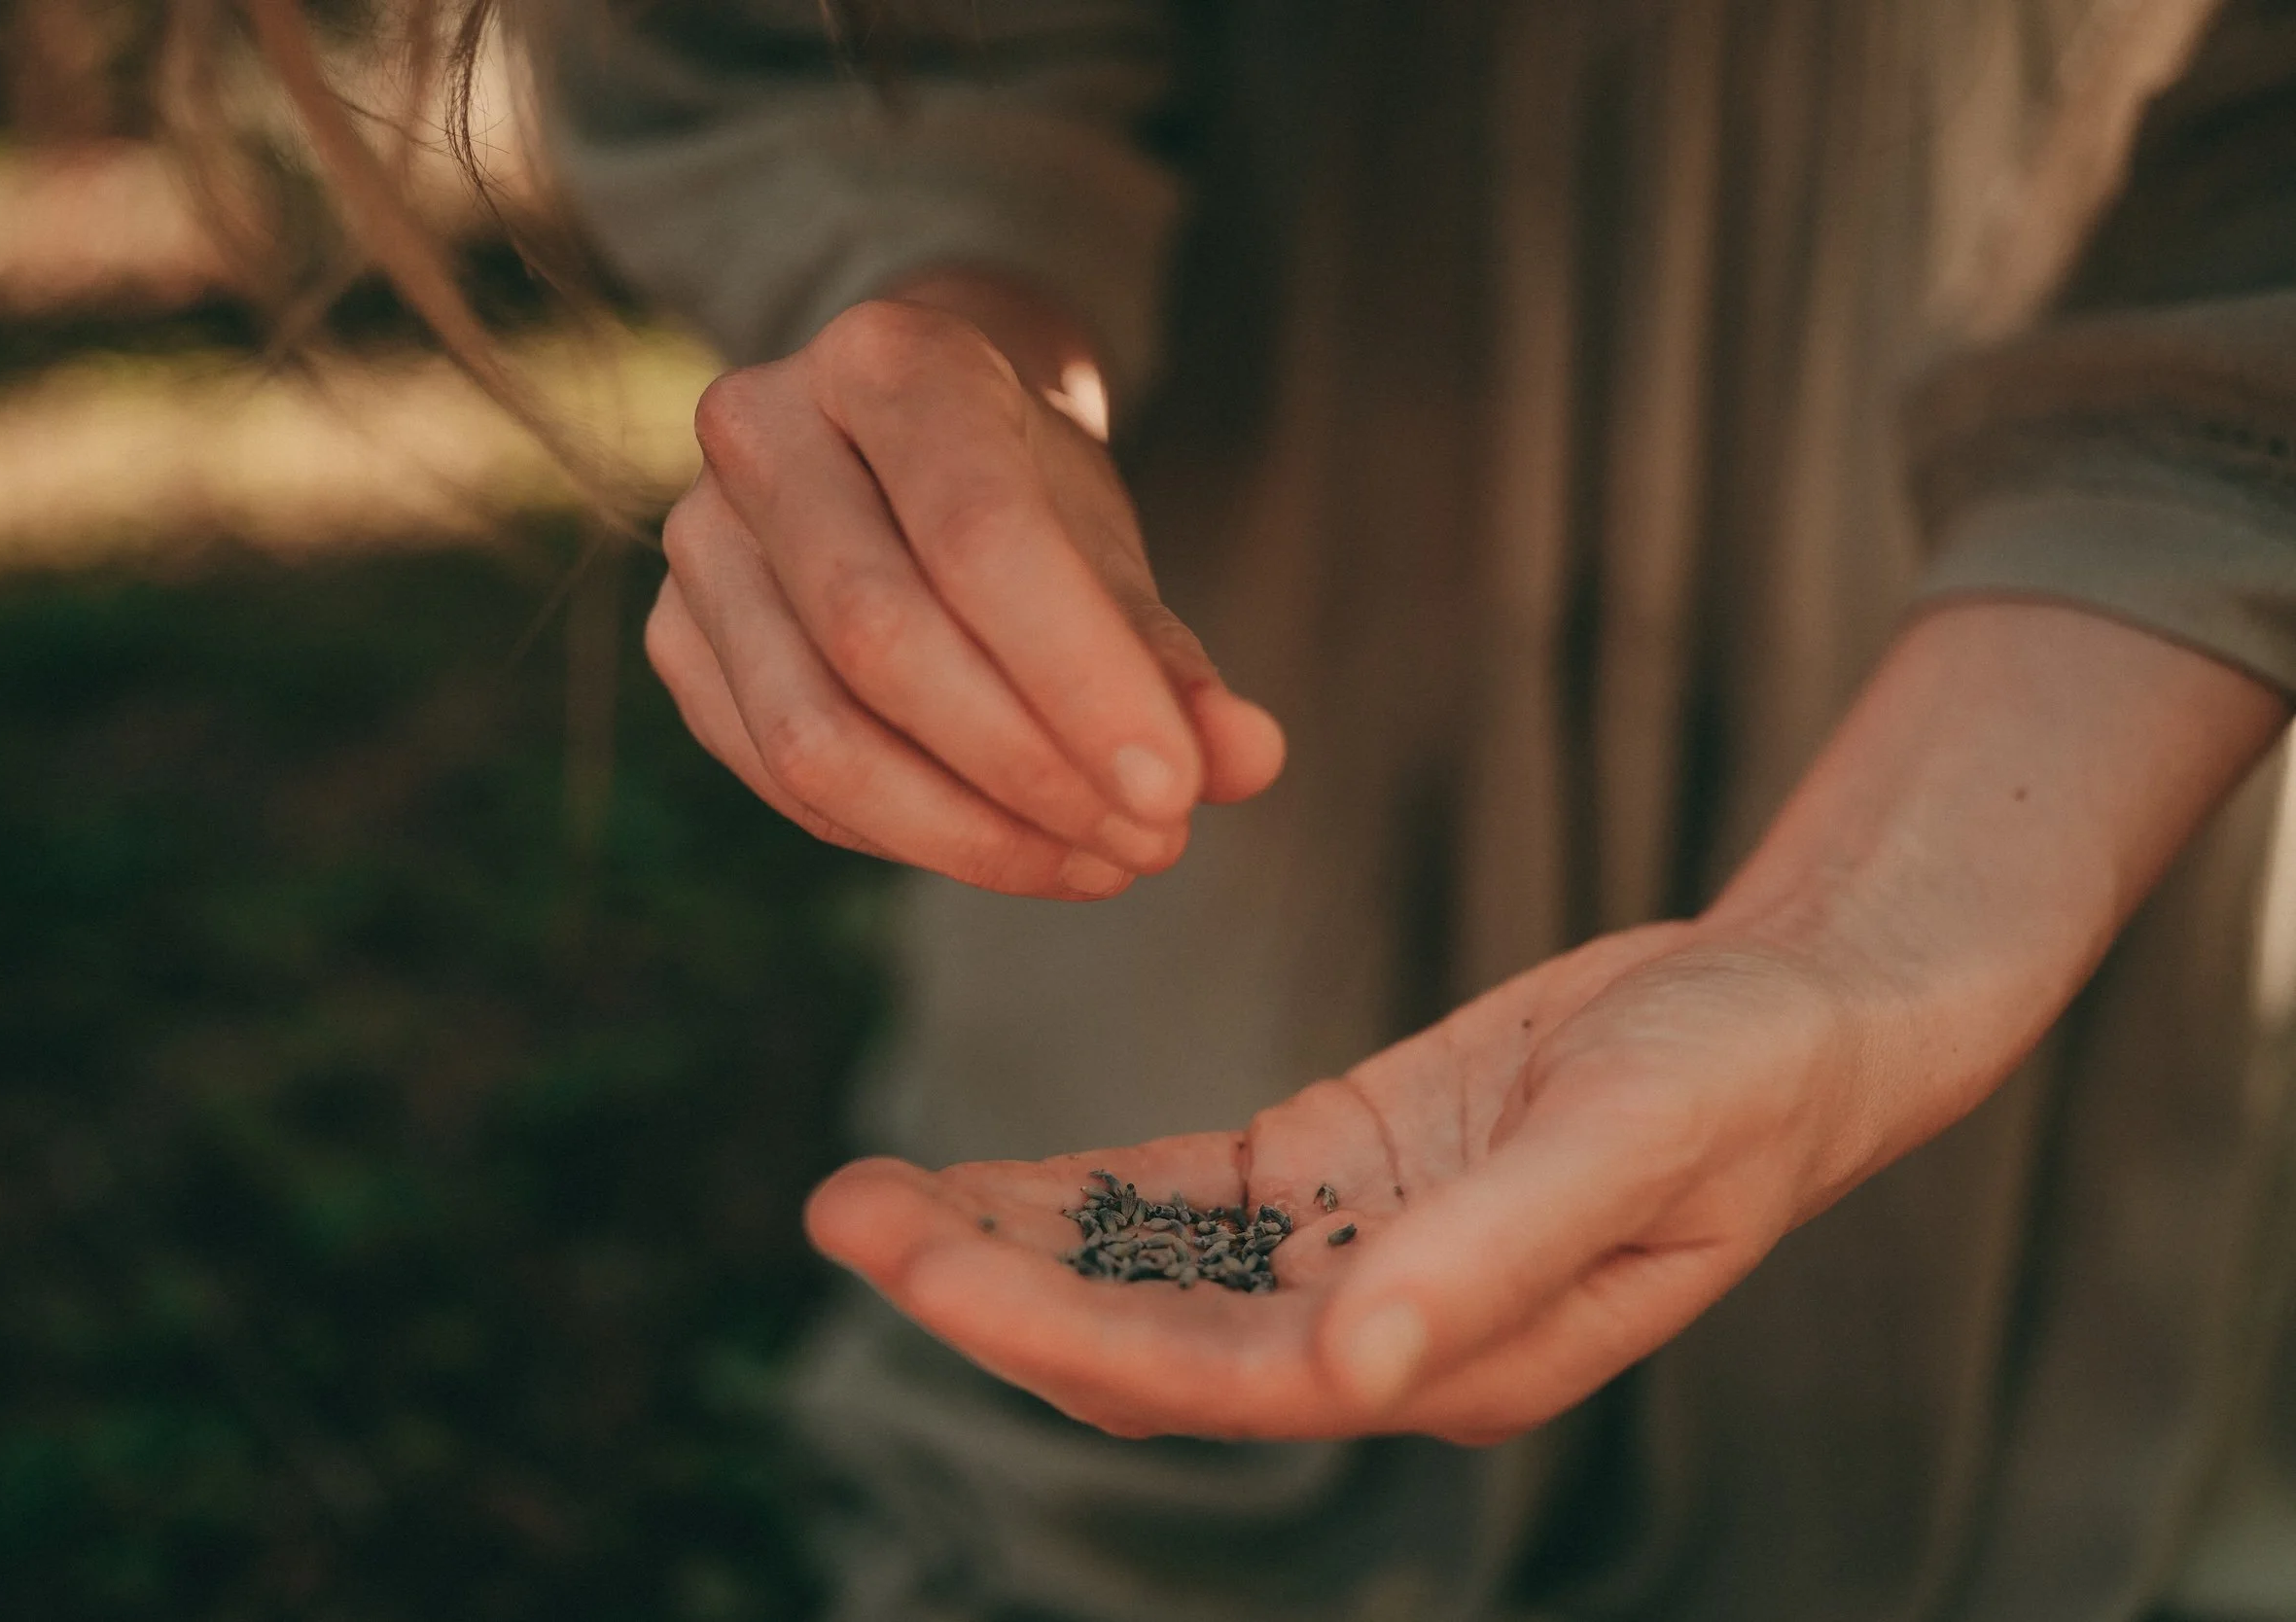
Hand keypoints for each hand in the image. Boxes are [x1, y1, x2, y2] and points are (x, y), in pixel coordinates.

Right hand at [647, 286, 1284, 900]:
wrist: (907, 441)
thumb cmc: (1023, 488)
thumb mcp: (1105, 540)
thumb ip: (1169, 653)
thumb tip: (1248, 764)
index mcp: (888, 358)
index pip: (979, 534)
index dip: (1079, 679)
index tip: (1179, 792)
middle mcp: (763, 428)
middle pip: (883, 640)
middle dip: (1032, 770)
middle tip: (1154, 843)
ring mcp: (698, 538)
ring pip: (816, 735)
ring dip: (970, 833)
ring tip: (1098, 864)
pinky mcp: (677, 639)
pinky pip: (782, 781)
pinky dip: (908, 836)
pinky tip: (1013, 850)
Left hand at [802, 601, 2288, 1440]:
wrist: (1785, 1016)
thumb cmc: (1734, 1086)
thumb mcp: (1626, 1148)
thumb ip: (1491, 1256)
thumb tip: (1350, 1368)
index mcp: (1438, 1361)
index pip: (1207, 1377)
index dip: (1052, 1332)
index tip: (913, 1264)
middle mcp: (1374, 1334)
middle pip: (1143, 1341)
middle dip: (988, 1290)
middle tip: (840, 1209)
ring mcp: (1347, 1259)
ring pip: (1142, 1278)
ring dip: (1010, 1246)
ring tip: (868, 1192)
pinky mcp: (1335, 1178)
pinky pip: (1179, 1204)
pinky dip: (1079, 1196)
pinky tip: (985, 1178)